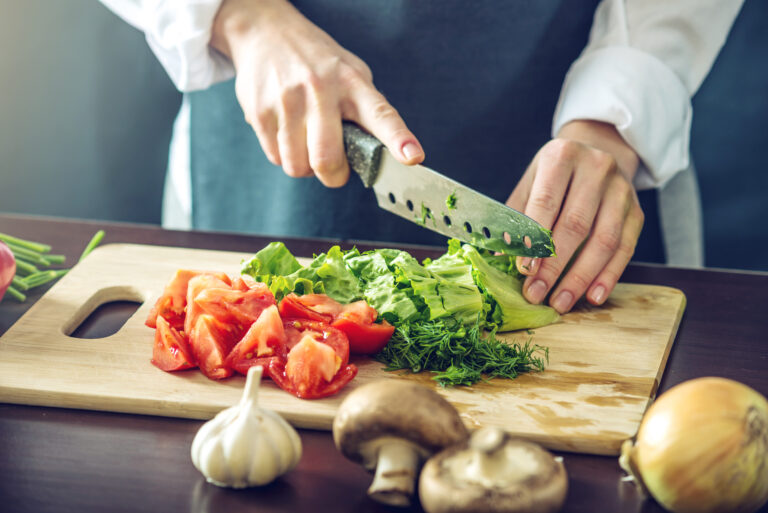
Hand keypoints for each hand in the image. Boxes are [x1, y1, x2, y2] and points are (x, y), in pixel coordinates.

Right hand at [210, 0, 423, 186]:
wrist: (265, 31)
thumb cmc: (317, 61)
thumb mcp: (350, 73)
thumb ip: (367, 110)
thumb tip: (383, 153)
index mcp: (352, 82)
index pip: (380, 114)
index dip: (398, 139)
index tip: (413, 157)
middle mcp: (320, 90)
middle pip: (327, 160)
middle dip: (333, 176)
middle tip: (335, 168)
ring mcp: (287, 101)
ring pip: (298, 166)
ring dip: (305, 165)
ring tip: (306, 141)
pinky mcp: (260, 112)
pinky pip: (276, 158)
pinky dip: (284, 155)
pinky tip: (287, 133)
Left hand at [506, 120, 643, 313]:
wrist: (598, 151)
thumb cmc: (555, 175)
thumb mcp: (530, 184)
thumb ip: (516, 218)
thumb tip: (501, 257)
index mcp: (562, 157)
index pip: (546, 202)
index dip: (535, 238)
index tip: (524, 270)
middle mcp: (597, 168)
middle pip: (576, 225)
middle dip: (554, 266)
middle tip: (537, 294)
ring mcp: (621, 190)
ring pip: (604, 241)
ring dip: (581, 278)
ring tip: (561, 302)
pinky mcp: (637, 211)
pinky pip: (625, 249)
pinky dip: (608, 276)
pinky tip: (592, 296)